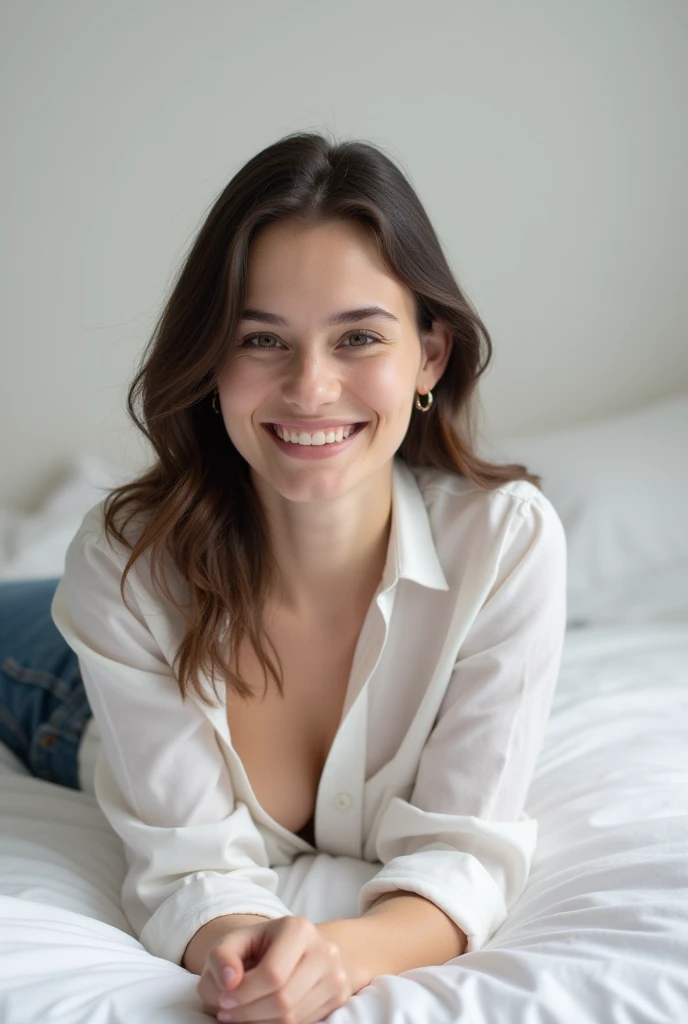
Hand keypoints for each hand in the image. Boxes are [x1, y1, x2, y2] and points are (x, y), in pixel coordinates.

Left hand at [196, 915, 365, 1022]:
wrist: (299, 950)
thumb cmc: (262, 946)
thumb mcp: (237, 941)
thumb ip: (221, 956)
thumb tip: (229, 982)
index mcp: (298, 928)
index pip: (272, 974)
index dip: (244, 994)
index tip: (223, 1000)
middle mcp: (324, 949)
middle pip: (284, 999)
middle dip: (249, 1013)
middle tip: (227, 1014)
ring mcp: (336, 975)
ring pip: (295, 1017)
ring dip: (261, 1023)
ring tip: (243, 1015)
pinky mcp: (340, 996)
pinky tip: (263, 1016)